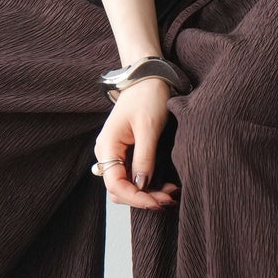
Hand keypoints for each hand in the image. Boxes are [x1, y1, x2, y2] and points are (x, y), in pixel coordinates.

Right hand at [93, 77, 180, 210]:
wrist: (148, 76)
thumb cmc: (147, 96)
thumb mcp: (149, 127)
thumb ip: (144, 157)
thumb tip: (142, 186)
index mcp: (107, 146)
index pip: (115, 184)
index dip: (136, 198)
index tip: (158, 202)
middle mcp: (107, 152)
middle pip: (119, 189)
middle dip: (143, 198)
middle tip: (169, 199)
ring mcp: (116, 153)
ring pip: (126, 185)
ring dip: (147, 194)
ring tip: (171, 194)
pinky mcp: (126, 152)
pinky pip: (133, 175)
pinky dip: (148, 184)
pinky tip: (166, 186)